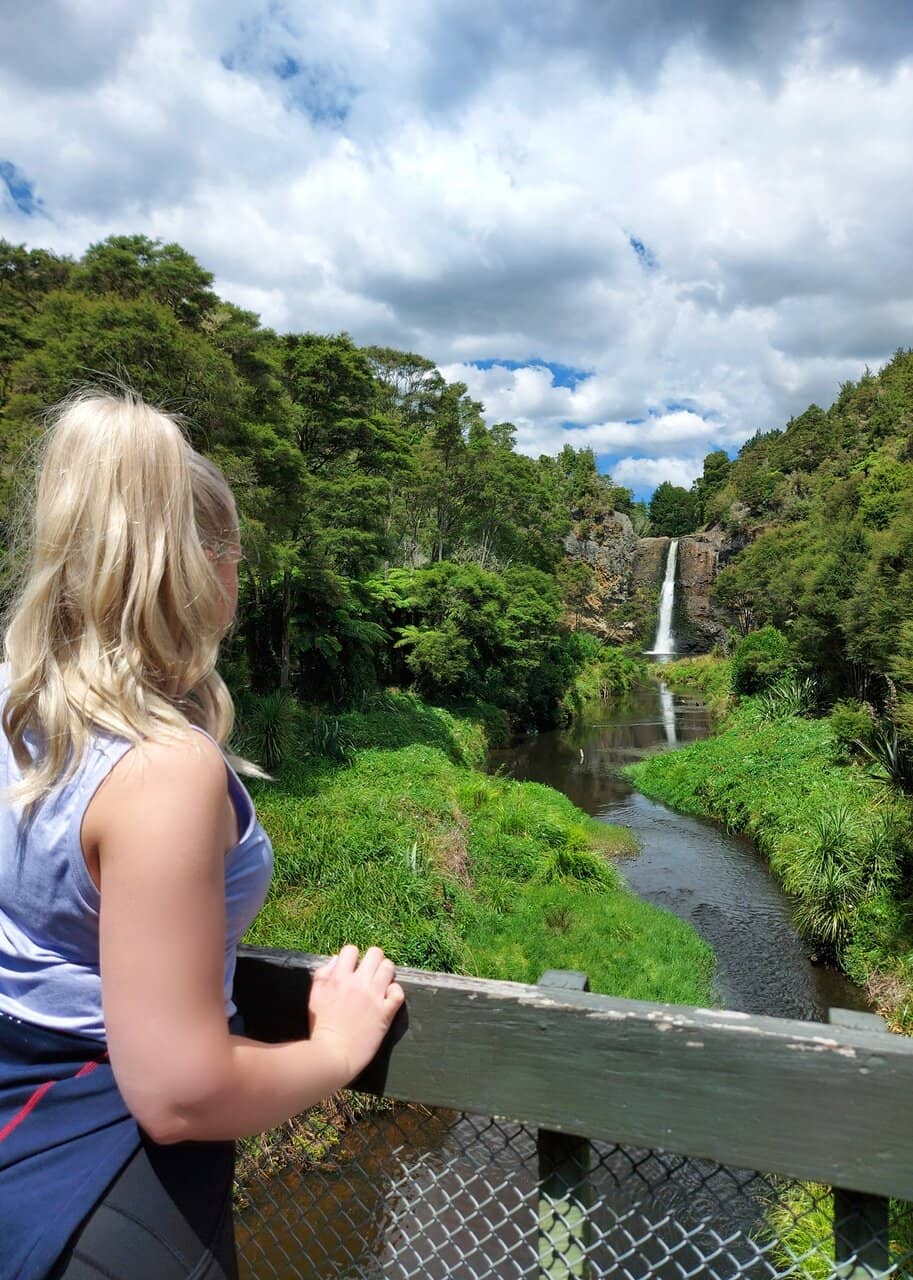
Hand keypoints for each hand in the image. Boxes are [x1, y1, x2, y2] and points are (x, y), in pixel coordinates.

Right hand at [308, 945, 404, 1082]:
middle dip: (373, 960)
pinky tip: (388, 997)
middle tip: (370, 973)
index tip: (353, 968)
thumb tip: (337, 959)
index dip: (353, 957)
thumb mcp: (314, 996)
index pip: (351, 950)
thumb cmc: (320, 1028)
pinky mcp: (385, 1012)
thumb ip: (323, 975)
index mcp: (339, 978)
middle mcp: (358, 983)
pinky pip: (398, 992)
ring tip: (380, 983)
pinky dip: (395, 992)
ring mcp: (374, 997)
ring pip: (389, 968)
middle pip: (375, 953)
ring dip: (385, 973)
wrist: (332, 1055)